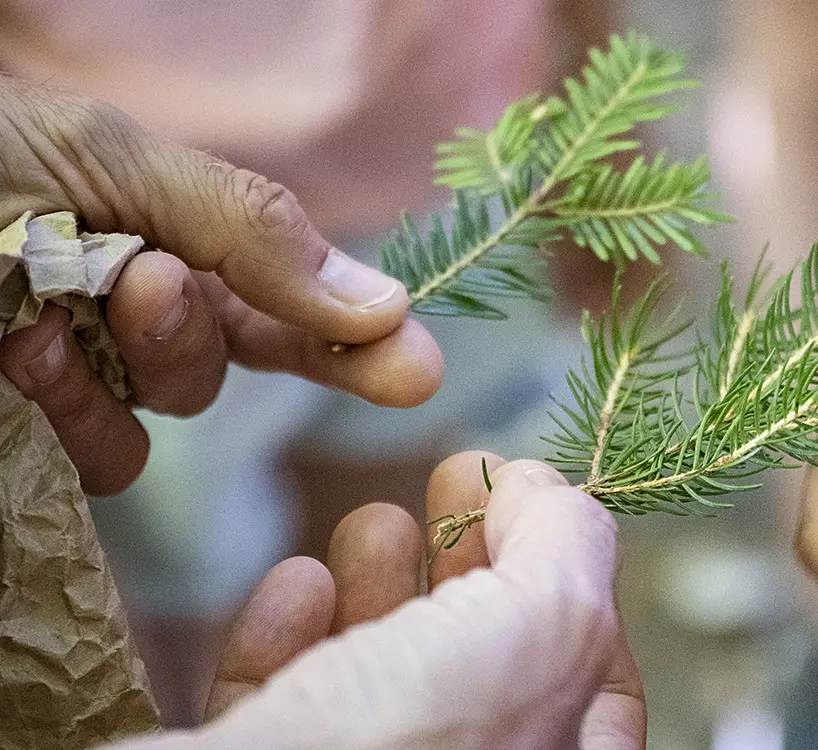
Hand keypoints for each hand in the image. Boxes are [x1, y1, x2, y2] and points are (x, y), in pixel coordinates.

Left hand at [0, 77, 442, 494]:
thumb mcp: (118, 158)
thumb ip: (254, 232)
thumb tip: (384, 305)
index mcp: (172, 239)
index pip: (293, 305)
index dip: (361, 340)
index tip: (419, 371)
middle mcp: (136, 314)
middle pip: (229, 367)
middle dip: (196, 333)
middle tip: (150, 286)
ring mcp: (82, 375)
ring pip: (165, 422)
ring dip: (123, 371)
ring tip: (43, 313)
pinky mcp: (31, 430)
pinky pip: (98, 461)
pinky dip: (70, 414)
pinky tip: (16, 353)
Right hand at [116, 452, 643, 749]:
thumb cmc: (424, 742)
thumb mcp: (548, 622)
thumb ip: (567, 544)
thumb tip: (540, 490)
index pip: (592, 673)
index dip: (566, 573)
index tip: (520, 494)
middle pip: (482, 664)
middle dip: (469, 562)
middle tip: (449, 479)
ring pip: (379, 678)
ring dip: (380, 583)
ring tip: (376, 523)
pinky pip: (279, 704)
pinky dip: (288, 633)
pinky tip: (296, 584)